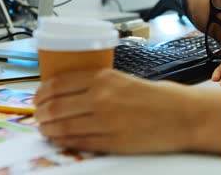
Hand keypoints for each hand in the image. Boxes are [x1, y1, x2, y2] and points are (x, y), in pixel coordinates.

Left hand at [34, 69, 220, 153]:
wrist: (183, 116)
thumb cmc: (159, 97)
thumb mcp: (125, 80)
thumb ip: (98, 85)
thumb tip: (70, 94)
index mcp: (105, 78)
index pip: (58, 84)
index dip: (41, 92)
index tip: (37, 97)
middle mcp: (101, 97)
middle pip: (55, 106)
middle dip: (41, 113)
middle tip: (38, 116)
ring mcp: (105, 121)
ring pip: (62, 126)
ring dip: (47, 129)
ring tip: (44, 129)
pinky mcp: (111, 141)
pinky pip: (77, 142)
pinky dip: (63, 141)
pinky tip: (58, 139)